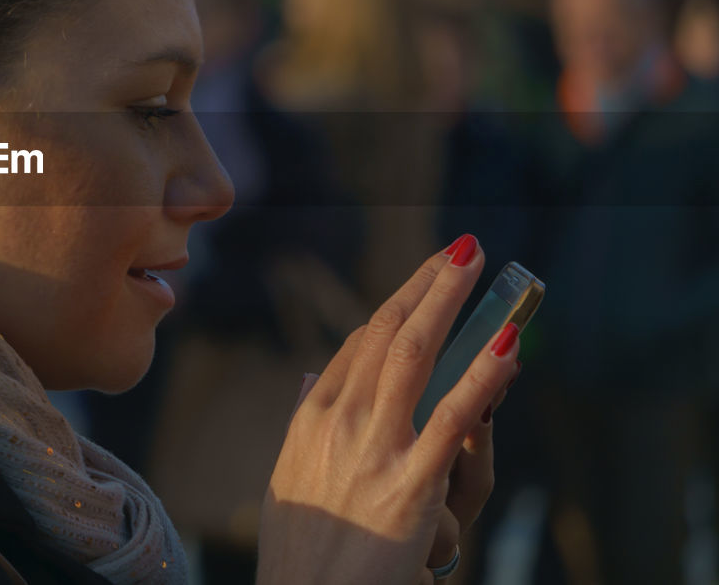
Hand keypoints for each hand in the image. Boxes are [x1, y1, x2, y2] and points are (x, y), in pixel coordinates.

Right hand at [256, 237, 520, 584]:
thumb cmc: (299, 550)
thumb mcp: (291, 477)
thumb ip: (305, 423)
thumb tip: (314, 377)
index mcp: (313, 416)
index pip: (362, 344)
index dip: (401, 305)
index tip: (428, 281)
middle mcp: (339, 419)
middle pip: (388, 332)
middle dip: (428, 284)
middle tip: (463, 250)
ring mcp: (373, 448)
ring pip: (413, 354)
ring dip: (447, 299)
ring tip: (477, 262)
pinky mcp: (409, 485)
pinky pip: (452, 418)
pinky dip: (482, 375)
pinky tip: (507, 344)